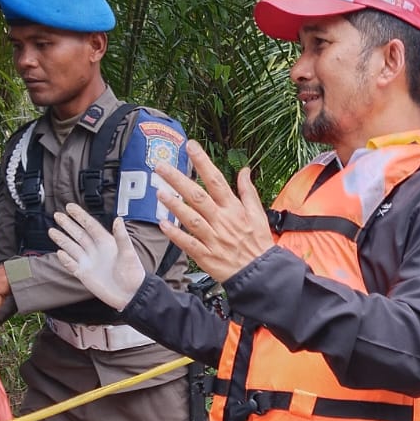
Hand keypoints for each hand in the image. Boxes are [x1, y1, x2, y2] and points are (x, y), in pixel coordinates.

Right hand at [50, 206, 146, 309]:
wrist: (130, 295)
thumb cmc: (133, 273)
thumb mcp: (128, 253)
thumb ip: (122, 237)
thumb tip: (118, 219)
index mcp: (106, 243)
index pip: (90, 226)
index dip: (80, 216)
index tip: (70, 207)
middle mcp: (96, 251)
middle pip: (78, 234)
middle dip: (68, 225)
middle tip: (57, 215)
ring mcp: (89, 262)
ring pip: (72, 248)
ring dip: (62, 239)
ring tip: (52, 231)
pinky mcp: (84, 274)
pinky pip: (71, 265)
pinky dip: (65, 259)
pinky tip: (59, 253)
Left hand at [152, 140, 273, 281]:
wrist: (260, 274)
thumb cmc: (258, 243)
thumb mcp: (258, 214)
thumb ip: (248, 191)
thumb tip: (244, 170)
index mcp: (234, 209)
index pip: (216, 180)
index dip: (202, 162)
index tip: (190, 147)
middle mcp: (222, 221)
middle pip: (197, 196)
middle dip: (178, 179)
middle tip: (160, 166)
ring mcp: (213, 238)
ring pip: (190, 219)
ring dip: (174, 205)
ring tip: (159, 192)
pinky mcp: (206, 256)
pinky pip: (188, 244)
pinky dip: (176, 234)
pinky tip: (163, 224)